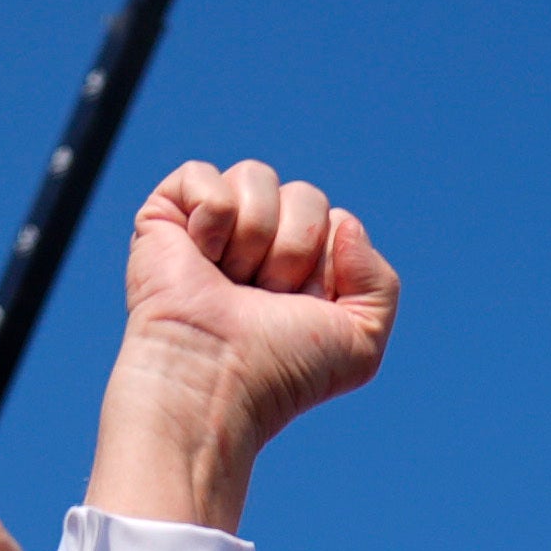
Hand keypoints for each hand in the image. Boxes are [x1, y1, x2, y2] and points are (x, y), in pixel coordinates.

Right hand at [89, 159, 399, 530]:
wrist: (215, 377)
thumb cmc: (281, 369)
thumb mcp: (361, 342)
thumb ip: (382, 283)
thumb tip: (345, 223)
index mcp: (304, 268)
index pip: (338, 221)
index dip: (328, 263)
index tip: (301, 307)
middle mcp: (261, 242)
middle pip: (305, 195)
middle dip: (293, 250)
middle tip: (263, 296)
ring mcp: (215, 224)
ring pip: (257, 176)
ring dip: (254, 237)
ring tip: (230, 281)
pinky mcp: (169, 213)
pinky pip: (204, 173)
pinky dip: (211, 217)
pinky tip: (200, 256)